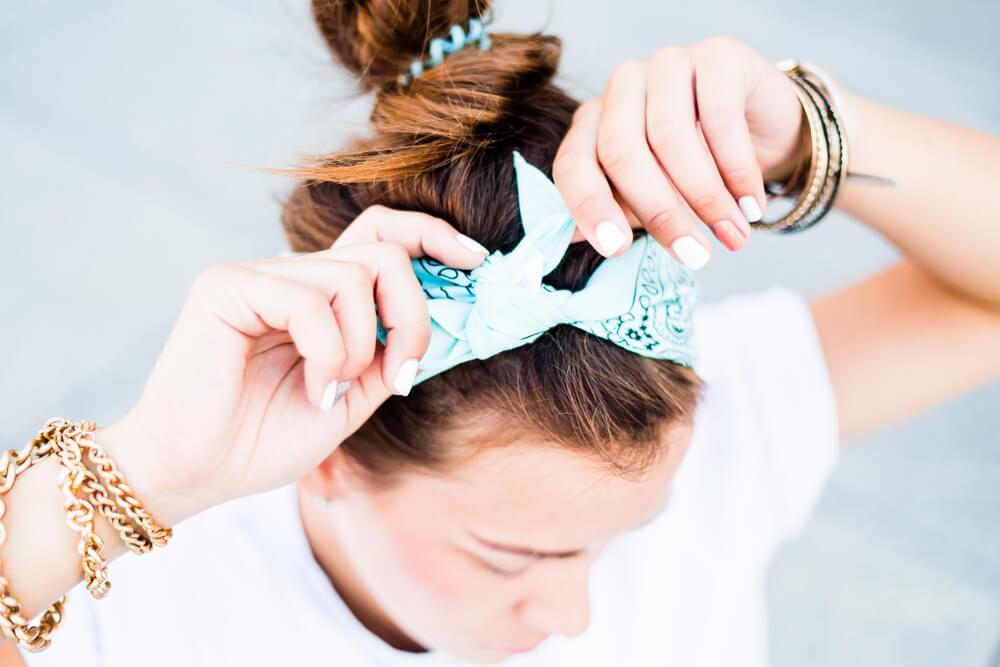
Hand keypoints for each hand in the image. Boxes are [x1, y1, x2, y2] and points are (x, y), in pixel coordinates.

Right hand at [96, 206, 488, 525]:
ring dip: (360, 349)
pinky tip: (311, 391)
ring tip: (330, 392)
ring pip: (353, 277)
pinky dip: (328, 355)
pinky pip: (312, 302)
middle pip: (384, 251)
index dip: (432, 235)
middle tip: (401, 371)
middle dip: (413, 315)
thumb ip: (390, 351)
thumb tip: (449, 315)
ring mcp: (257, 274)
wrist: (195, 476)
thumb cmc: (264, 439)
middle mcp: (290, 273)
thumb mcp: (353, 395)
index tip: (475, 260)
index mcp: (319, 294)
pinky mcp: (227, 285)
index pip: (382, 234)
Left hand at [554, 36, 807, 268]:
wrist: (763, 128)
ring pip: (671, 137)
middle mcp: (623, 85)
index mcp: (593, 120)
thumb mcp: (651, 197)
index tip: (616, 249)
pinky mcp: (717, 55)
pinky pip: (720, 117)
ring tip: (732, 236)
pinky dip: (738, 170)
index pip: (575, 163)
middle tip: (694, 256)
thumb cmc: (696, 167)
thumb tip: (576, 242)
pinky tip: (751, 205)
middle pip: (622, 152)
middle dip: (659, 212)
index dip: (590, 207)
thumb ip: (617, 214)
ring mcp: (667, 63)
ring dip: (706, 197)